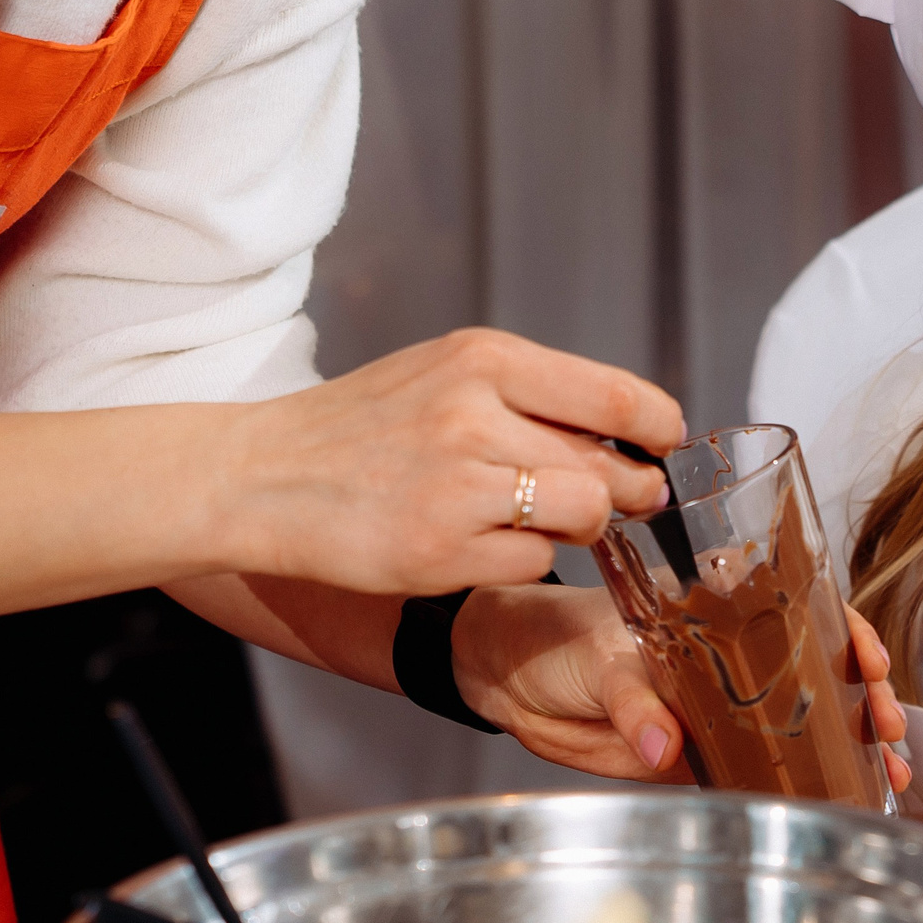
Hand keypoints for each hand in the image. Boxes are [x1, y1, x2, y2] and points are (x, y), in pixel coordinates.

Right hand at [227, 329, 683, 598]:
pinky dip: (523, 561)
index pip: (619, 398)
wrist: (260, 475)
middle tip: (614, 500)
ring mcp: (456, 484)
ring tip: (537, 520)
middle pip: (610, 467)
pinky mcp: (439, 549)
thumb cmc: (364, 428)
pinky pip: (535, 563)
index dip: (659, 431)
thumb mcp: (446, 376)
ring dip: (577, 528)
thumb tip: (635, 435)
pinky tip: (482, 545)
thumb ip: (534, 396)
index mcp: (483, 359)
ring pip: (582, 516)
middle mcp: (473, 413)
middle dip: (627, 492)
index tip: (663, 447)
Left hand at [452, 583, 910, 789]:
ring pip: (799, 724)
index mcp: (715, 615)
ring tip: (885, 772)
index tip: (868, 660)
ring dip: (848, 747)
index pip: (800, 613)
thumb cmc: (552, 635)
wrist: (506, 677)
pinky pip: (757, 768)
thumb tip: (665, 744)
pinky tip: (837, 795)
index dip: (844, 635)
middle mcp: (728, 659)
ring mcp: (718, 708)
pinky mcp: (696, 755)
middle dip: (866, 700)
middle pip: (818, 673)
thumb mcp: (597, 656)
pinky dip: (797, 782)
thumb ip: (634, 701)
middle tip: (888, 727)